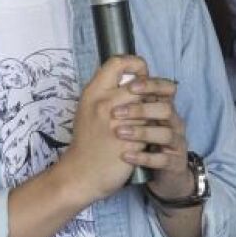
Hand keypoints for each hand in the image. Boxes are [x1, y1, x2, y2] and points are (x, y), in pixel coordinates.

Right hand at [58, 55, 146, 202]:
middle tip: (155, 99)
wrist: (80, 174)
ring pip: (150, 107)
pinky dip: (153, 131)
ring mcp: (116, 122)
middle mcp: (104, 104)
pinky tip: (149, 136)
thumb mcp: (89, 109)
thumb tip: (137, 78)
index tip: (142, 76)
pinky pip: (151, 129)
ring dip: (155, 113)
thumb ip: (108, 93)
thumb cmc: (87, 141)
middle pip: (141, 84)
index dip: (136, 64)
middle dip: (154, 91)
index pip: (117, 62)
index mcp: (93, 93)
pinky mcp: (129, 141)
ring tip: (151, 120)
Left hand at [113, 76, 192, 200]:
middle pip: (167, 108)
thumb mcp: (142, 120)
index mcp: (166, 109)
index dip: (151, 85)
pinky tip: (125, 155)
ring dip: (141, 132)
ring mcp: (176, 144)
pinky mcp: (175, 163)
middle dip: (141, 108)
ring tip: (119, 133)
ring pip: (166, 133)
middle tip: (116, 112)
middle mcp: (174, 124)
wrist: (163, 174)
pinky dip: (143, 157)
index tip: (130, 86)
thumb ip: (135, 102)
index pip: (166, 89)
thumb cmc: (148, 142)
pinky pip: (162, 159)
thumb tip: (116, 79)